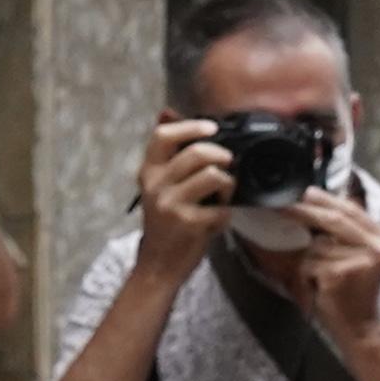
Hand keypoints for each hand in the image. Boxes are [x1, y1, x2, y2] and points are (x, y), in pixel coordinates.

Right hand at [130, 115, 232, 279]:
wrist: (158, 264)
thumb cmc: (166, 223)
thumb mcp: (160, 188)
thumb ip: (171, 159)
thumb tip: (174, 117)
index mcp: (148, 172)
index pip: (163, 136)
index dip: (190, 127)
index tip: (212, 128)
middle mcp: (156, 185)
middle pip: (196, 153)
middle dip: (222, 155)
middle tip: (230, 163)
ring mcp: (172, 204)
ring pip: (214, 176)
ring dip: (228, 184)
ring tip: (223, 196)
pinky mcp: (190, 223)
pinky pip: (223, 208)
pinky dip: (227, 214)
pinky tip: (218, 220)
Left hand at [269, 187, 379, 344]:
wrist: (359, 329)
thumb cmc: (349, 292)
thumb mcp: (353, 256)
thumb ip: (341, 231)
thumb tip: (310, 199)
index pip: (350, 209)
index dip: (323, 198)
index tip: (300, 191)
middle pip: (333, 218)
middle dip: (303, 210)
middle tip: (278, 204)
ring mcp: (362, 260)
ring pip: (317, 244)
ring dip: (304, 257)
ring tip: (312, 276)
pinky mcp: (341, 273)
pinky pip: (309, 262)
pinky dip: (303, 273)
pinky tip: (315, 287)